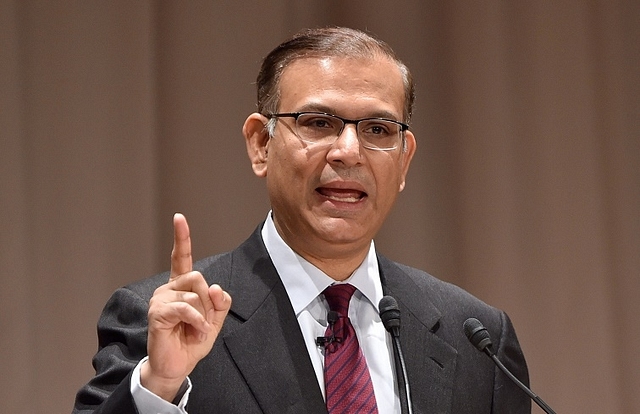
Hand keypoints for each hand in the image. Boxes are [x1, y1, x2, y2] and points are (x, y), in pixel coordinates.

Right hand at [141, 213, 231, 400]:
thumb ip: (220, 302)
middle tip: (204, 320)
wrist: (177, 365)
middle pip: (199, 277)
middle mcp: (168, 288)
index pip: (181, 257)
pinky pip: (187, 308)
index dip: (181, 237)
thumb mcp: (215, 320)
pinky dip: (197, 322)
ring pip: (195, 293)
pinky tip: (194, 332)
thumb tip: (216, 287)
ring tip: (196, 330)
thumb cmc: (192, 341)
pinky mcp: (158, 312)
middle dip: (209, 301)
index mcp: (181, 286)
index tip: (179, 217)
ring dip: (203, 316)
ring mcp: (160, 299)